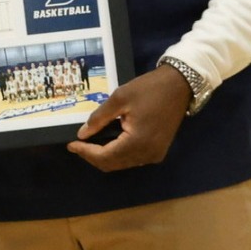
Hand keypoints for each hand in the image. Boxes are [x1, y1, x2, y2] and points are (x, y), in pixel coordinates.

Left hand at [66, 64, 190, 171]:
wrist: (180, 85)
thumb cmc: (150, 89)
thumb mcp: (120, 98)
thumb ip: (99, 118)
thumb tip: (82, 134)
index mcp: (137, 142)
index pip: (105, 157)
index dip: (85, 153)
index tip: (70, 145)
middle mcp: (147, 154)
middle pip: (113, 164)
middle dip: (93, 157)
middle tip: (78, 145)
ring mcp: (155, 154)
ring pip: (122, 163)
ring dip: (105, 156)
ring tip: (90, 143)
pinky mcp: (159, 151)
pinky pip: (133, 158)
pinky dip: (118, 154)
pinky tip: (108, 142)